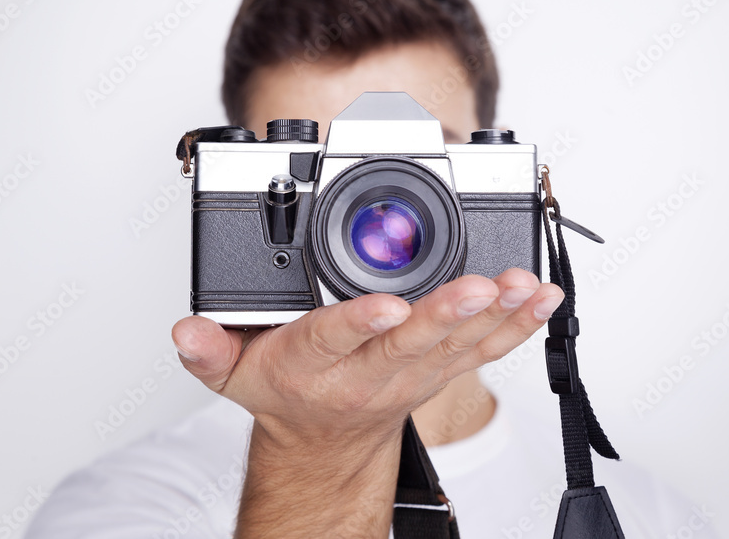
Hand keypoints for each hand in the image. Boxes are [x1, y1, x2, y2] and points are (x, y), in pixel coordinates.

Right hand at [171, 268, 563, 445]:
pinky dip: (518, 324)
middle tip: (479, 285)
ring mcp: (414, 372)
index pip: (335, 339)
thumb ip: (210, 350)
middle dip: (447, 313)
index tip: (387, 304)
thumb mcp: (234, 375)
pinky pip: (486, 349)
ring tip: (521, 285)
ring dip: (495, 315)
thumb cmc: (288, 394)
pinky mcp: (442, 369)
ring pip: (458, 344)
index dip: (361, 322)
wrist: (326, 442)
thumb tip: (186, 330)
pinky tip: (542, 297)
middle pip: (412, 340)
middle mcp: (372, 371)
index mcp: (318, 364)